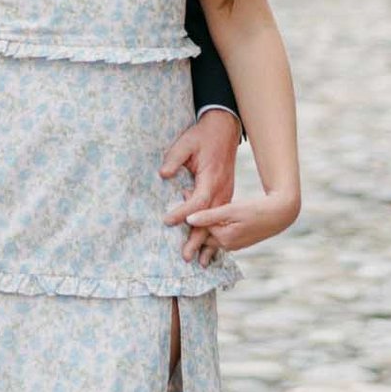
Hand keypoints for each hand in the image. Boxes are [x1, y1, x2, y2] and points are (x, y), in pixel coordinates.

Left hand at [162, 107, 242, 266]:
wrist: (225, 129)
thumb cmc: (203, 136)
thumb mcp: (187, 141)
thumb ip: (174, 158)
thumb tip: (163, 174)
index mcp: (212, 178)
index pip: (197, 201)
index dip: (182, 213)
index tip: (167, 221)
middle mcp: (222, 189)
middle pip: (209, 219)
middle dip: (197, 239)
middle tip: (185, 256)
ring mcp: (227, 194)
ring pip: (218, 223)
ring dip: (208, 242)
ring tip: (200, 262)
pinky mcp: (227, 195)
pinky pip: (221, 218)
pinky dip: (216, 234)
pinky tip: (210, 249)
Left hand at [177, 181, 300, 257]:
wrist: (281, 213)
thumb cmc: (257, 209)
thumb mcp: (232, 210)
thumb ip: (210, 216)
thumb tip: (188, 219)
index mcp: (224, 238)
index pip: (200, 226)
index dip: (190, 209)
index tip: (184, 191)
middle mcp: (227, 245)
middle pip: (203, 232)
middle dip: (194, 218)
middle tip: (186, 197)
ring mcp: (233, 244)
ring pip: (211, 233)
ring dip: (203, 221)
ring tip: (195, 204)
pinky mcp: (239, 239)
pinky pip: (220, 233)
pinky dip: (213, 224)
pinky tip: (209, 213)